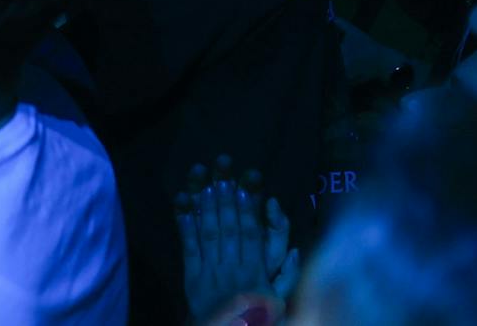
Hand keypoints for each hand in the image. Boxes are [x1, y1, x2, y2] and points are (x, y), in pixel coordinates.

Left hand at [176, 156, 298, 323]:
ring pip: (209, 231)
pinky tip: (182, 200)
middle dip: (226, 194)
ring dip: (206, 202)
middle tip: (222, 166)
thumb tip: (294, 249)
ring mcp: (211, 271)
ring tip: (204, 175)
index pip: (252, 233)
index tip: (246, 182)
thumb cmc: (257, 319)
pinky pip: (189, 246)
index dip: (249, 206)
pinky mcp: (192, 277)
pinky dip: (184, 222)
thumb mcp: (280, 302)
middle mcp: (234, 267)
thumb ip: (288, 277)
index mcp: (257, 272)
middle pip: (229, 226)